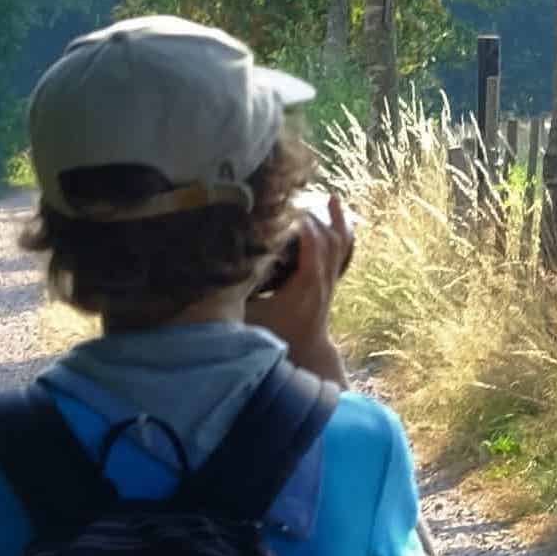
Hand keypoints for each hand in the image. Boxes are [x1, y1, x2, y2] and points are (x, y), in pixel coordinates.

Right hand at [247, 193, 351, 383]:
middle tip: (289, 199)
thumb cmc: (276, 338)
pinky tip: (339, 216)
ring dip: (333, 221)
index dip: (299, 222)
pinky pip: (342, 252)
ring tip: (329, 197)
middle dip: (311, 216)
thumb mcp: (250, 319)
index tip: (280, 205)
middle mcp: (323, 281)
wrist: (305, 358)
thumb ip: (235, 296)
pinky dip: (342, 232)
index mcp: (307, 286)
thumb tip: (214, 273)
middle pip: (326, 240)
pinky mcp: (331, 282)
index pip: (310, 245)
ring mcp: (330, 282)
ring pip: (339, 244)